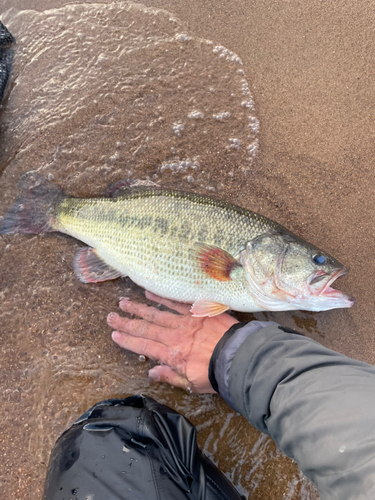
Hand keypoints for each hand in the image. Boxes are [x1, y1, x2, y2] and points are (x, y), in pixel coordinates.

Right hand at [107, 291, 238, 392]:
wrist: (238, 357)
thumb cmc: (216, 374)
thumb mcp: (192, 384)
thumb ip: (170, 376)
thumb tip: (151, 373)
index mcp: (172, 355)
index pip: (144, 346)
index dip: (128, 341)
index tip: (114, 335)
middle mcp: (174, 336)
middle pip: (145, 328)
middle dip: (126, 323)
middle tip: (111, 317)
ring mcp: (185, 322)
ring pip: (157, 314)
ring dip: (139, 308)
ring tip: (124, 302)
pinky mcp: (196, 312)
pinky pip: (176, 303)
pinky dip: (162, 297)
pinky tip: (149, 292)